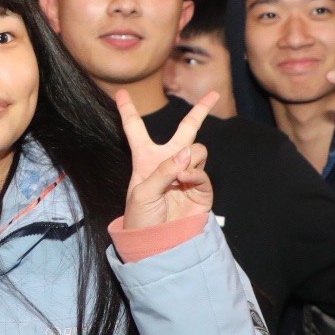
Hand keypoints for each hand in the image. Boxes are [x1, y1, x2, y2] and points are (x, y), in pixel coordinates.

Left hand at [115, 89, 216, 229]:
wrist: (157, 241)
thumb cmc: (141, 217)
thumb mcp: (142, 192)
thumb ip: (164, 170)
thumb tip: (188, 152)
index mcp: (145, 159)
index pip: (134, 129)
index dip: (127, 110)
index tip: (120, 93)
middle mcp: (167, 162)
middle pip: (185, 130)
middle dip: (200, 112)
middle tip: (214, 95)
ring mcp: (186, 173)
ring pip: (198, 149)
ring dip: (191, 156)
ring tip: (180, 174)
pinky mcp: (201, 188)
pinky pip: (202, 170)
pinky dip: (195, 173)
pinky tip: (185, 180)